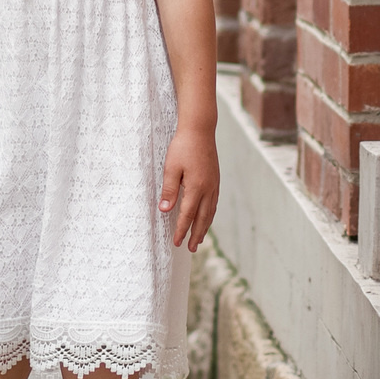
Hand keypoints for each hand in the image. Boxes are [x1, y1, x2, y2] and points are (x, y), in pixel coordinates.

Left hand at [159, 126, 219, 250]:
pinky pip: (214, 202)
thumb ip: (169, 190)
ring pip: (210, 211)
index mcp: (196, 187)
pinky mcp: (215, 179)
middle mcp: (208, 189)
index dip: (182, 230)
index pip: (187, 215)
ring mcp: (214, 184)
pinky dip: (210, 214)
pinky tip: (206, 217)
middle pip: (202, 218)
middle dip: (196, 234)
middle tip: (191, 248)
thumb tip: (164, 211)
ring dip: (204, 226)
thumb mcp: (171, 168)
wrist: (200, 130)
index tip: (177, 242)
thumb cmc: (183, 147)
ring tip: (200, 238)